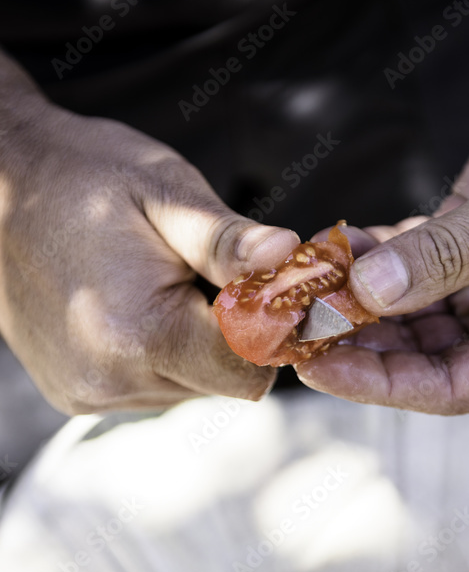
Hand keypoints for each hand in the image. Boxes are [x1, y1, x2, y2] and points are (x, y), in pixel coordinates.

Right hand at [0, 87, 298, 412]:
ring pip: (190, 388)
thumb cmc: (84, 177)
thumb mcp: (165, 191)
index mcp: (140, 332)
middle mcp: (112, 377)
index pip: (249, 370)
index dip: (272, 331)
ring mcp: (89, 392)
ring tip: (161, 286)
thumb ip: (228, 239)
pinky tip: (136, 306)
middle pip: (222, 383)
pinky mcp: (75, 394)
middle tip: (206, 276)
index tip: (265, 288)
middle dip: (232, 335)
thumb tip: (289, 259)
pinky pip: (152, 388)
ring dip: (195, 346)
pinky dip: (161, 355)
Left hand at [297, 47, 468, 412]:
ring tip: (306, 284)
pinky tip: (338, 246)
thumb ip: (444, 257)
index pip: (451, 388)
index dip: (381, 384)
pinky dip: (374, 256)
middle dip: (359, 341)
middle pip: (421, 355)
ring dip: (358, 298)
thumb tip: (366, 293)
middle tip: (297, 325)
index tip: (317, 368)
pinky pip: (410, 264)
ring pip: (409, 312)